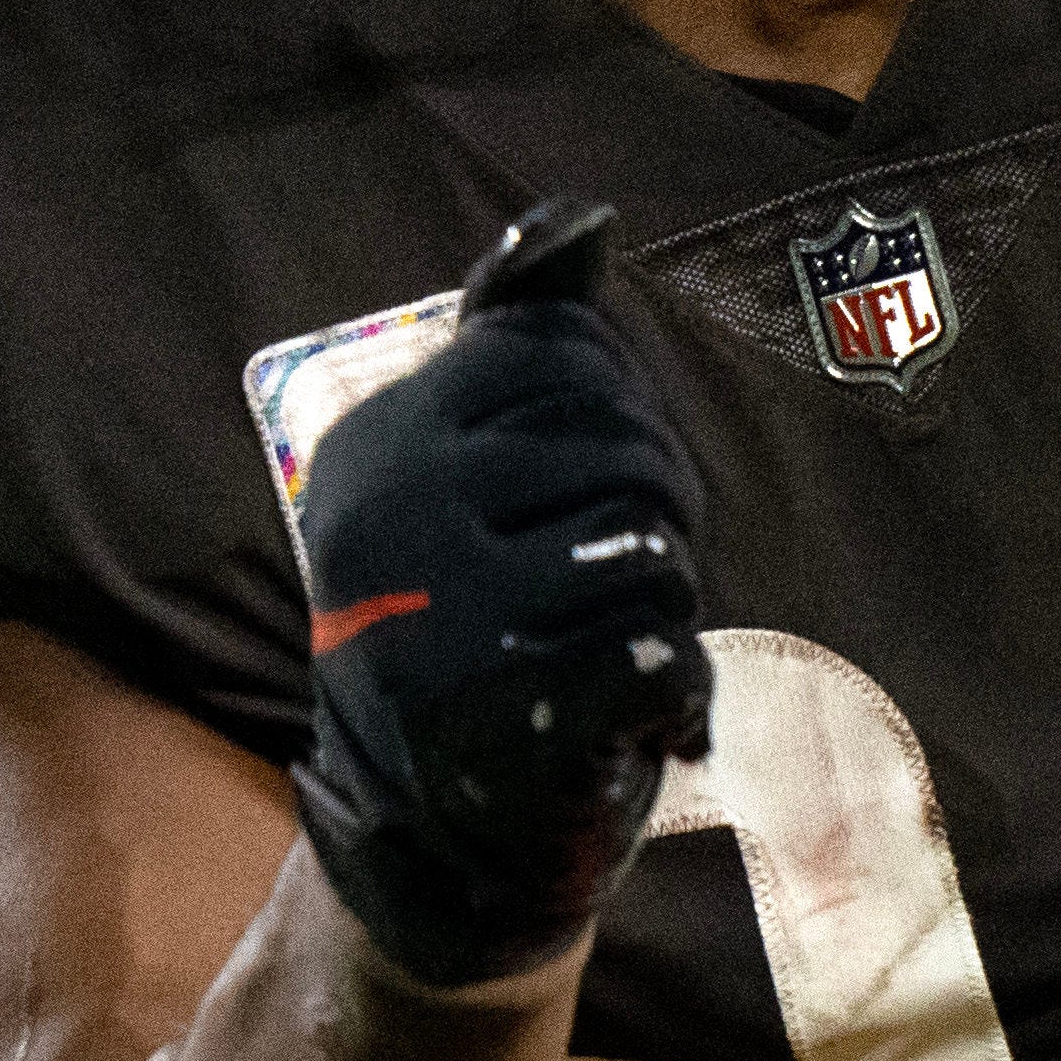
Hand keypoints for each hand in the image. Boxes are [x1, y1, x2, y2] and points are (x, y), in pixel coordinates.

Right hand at [283, 199, 716, 991]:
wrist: (434, 840)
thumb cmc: (475, 628)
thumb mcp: (471, 475)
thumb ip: (517, 341)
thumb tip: (582, 220)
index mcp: (380, 443)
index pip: (569, 360)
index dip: (625, 423)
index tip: (595, 499)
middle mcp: (393, 520)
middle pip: (627, 454)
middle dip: (662, 519)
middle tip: (622, 594)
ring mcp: (441, 623)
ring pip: (655, 551)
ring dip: (668, 610)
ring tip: (615, 653)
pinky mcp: (506, 723)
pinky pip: (661, 652)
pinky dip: (680, 693)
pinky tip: (644, 721)